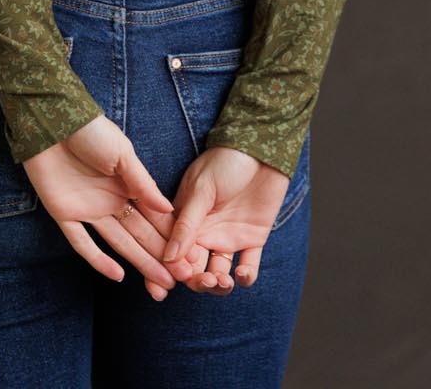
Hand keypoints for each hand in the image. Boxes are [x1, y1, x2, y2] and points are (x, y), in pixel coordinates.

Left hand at [22, 114, 186, 292]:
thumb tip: (169, 210)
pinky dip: (98, 260)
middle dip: (160, 256)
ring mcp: (88, 210)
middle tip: (181, 280)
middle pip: (139, 234)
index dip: (171, 237)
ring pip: (118, 243)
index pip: (153, 217)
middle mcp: (110, 201)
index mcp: (127, 185)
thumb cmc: (91, 131)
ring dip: (139, 262)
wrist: (52, 121)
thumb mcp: (122, 153)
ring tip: (160, 284)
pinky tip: (118, 276)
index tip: (190, 257)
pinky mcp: (64, 215)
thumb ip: (143, 184)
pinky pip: (82, 243)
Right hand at [153, 145, 291, 293]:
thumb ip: (187, 223)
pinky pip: (248, 267)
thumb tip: (168, 257)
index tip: (171, 282)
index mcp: (185, 219)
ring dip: (219, 284)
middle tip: (205, 280)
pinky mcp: (253, 239)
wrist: (261, 147)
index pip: (172, 252)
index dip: (170, 271)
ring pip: (219, 273)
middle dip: (197, 281)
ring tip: (223, 280)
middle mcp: (205, 232)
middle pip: (194, 269)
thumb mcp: (202, 189)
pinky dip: (245, 277)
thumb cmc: (226, 160)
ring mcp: (228, 236)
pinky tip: (242, 274)